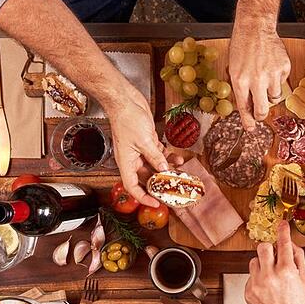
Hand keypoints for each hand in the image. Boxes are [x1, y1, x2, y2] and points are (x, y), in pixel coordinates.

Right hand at [106, 87, 168, 207]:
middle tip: (173, 190)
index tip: (156, 203)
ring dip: (167, 170)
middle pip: (145, 178)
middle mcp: (132, 159)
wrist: (124, 99)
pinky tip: (178, 159)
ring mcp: (140, 151)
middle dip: (159, 184)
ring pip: (155, 166)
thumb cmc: (127, 119)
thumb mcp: (144, 141)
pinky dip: (168, 158)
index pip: (132, 186)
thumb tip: (164, 170)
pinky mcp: (147, 142)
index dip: (143, 197)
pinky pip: (159, 155)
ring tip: (179, 174)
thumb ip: (155, 156)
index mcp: (126, 162)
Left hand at [229, 20, 290, 130]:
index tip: (251, 129)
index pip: (244, 108)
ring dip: (270, 94)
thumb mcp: (233, 68)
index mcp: (240, 80)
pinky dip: (278, 79)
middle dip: (262, 115)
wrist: (255, 27)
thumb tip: (247, 106)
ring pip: (275, 97)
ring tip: (265, 80)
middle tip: (261, 113)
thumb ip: (240, 88)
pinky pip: (282, 82)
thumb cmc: (241, 46)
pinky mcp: (284, 67)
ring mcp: (272, 73)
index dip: (248, 121)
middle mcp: (256, 79)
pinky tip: (271, 67)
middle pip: (263, 109)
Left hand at [245, 220, 304, 303]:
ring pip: (254, 261)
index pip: (283, 244)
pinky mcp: (248, 293)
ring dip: (263, 264)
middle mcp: (270, 277)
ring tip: (272, 277)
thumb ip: (298, 258)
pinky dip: (258, 279)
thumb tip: (290, 244)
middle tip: (275, 256)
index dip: (283, 231)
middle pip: (263, 247)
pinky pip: (250, 276)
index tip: (282, 224)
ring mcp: (257, 285)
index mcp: (287, 272)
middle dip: (269, 248)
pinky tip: (267, 289)